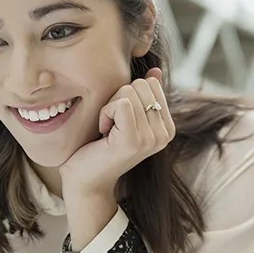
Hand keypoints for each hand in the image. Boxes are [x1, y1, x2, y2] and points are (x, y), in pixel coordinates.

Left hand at [59, 68, 175, 197]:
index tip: (120, 119)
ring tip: (108, 131)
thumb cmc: (101, 146)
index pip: (151, 84)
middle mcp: (165, 134)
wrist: (86, 180)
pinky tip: (103, 133)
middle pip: (141, 85)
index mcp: (168, 127)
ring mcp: (151, 139)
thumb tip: (155, 72)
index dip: (128, 95)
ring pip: (128, 92)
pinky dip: (105, 113)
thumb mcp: (127, 117)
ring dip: (109, 107)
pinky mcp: (133, 141)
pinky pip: (120, 104)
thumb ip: (144, 96)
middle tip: (112, 125)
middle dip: (118, 99)